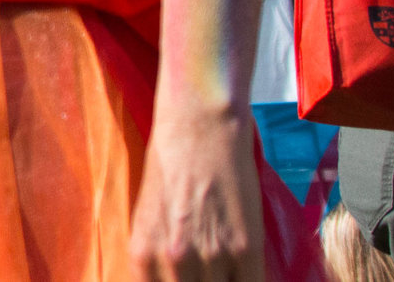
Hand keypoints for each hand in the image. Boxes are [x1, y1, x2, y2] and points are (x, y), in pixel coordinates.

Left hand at [127, 108, 261, 278]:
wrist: (199, 128)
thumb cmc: (170, 167)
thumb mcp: (150, 218)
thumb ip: (158, 258)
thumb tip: (173, 280)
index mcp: (143, 254)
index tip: (192, 281)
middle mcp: (173, 261)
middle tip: (212, 274)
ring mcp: (211, 257)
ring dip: (227, 281)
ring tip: (228, 268)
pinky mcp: (246, 248)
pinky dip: (250, 281)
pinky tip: (247, 270)